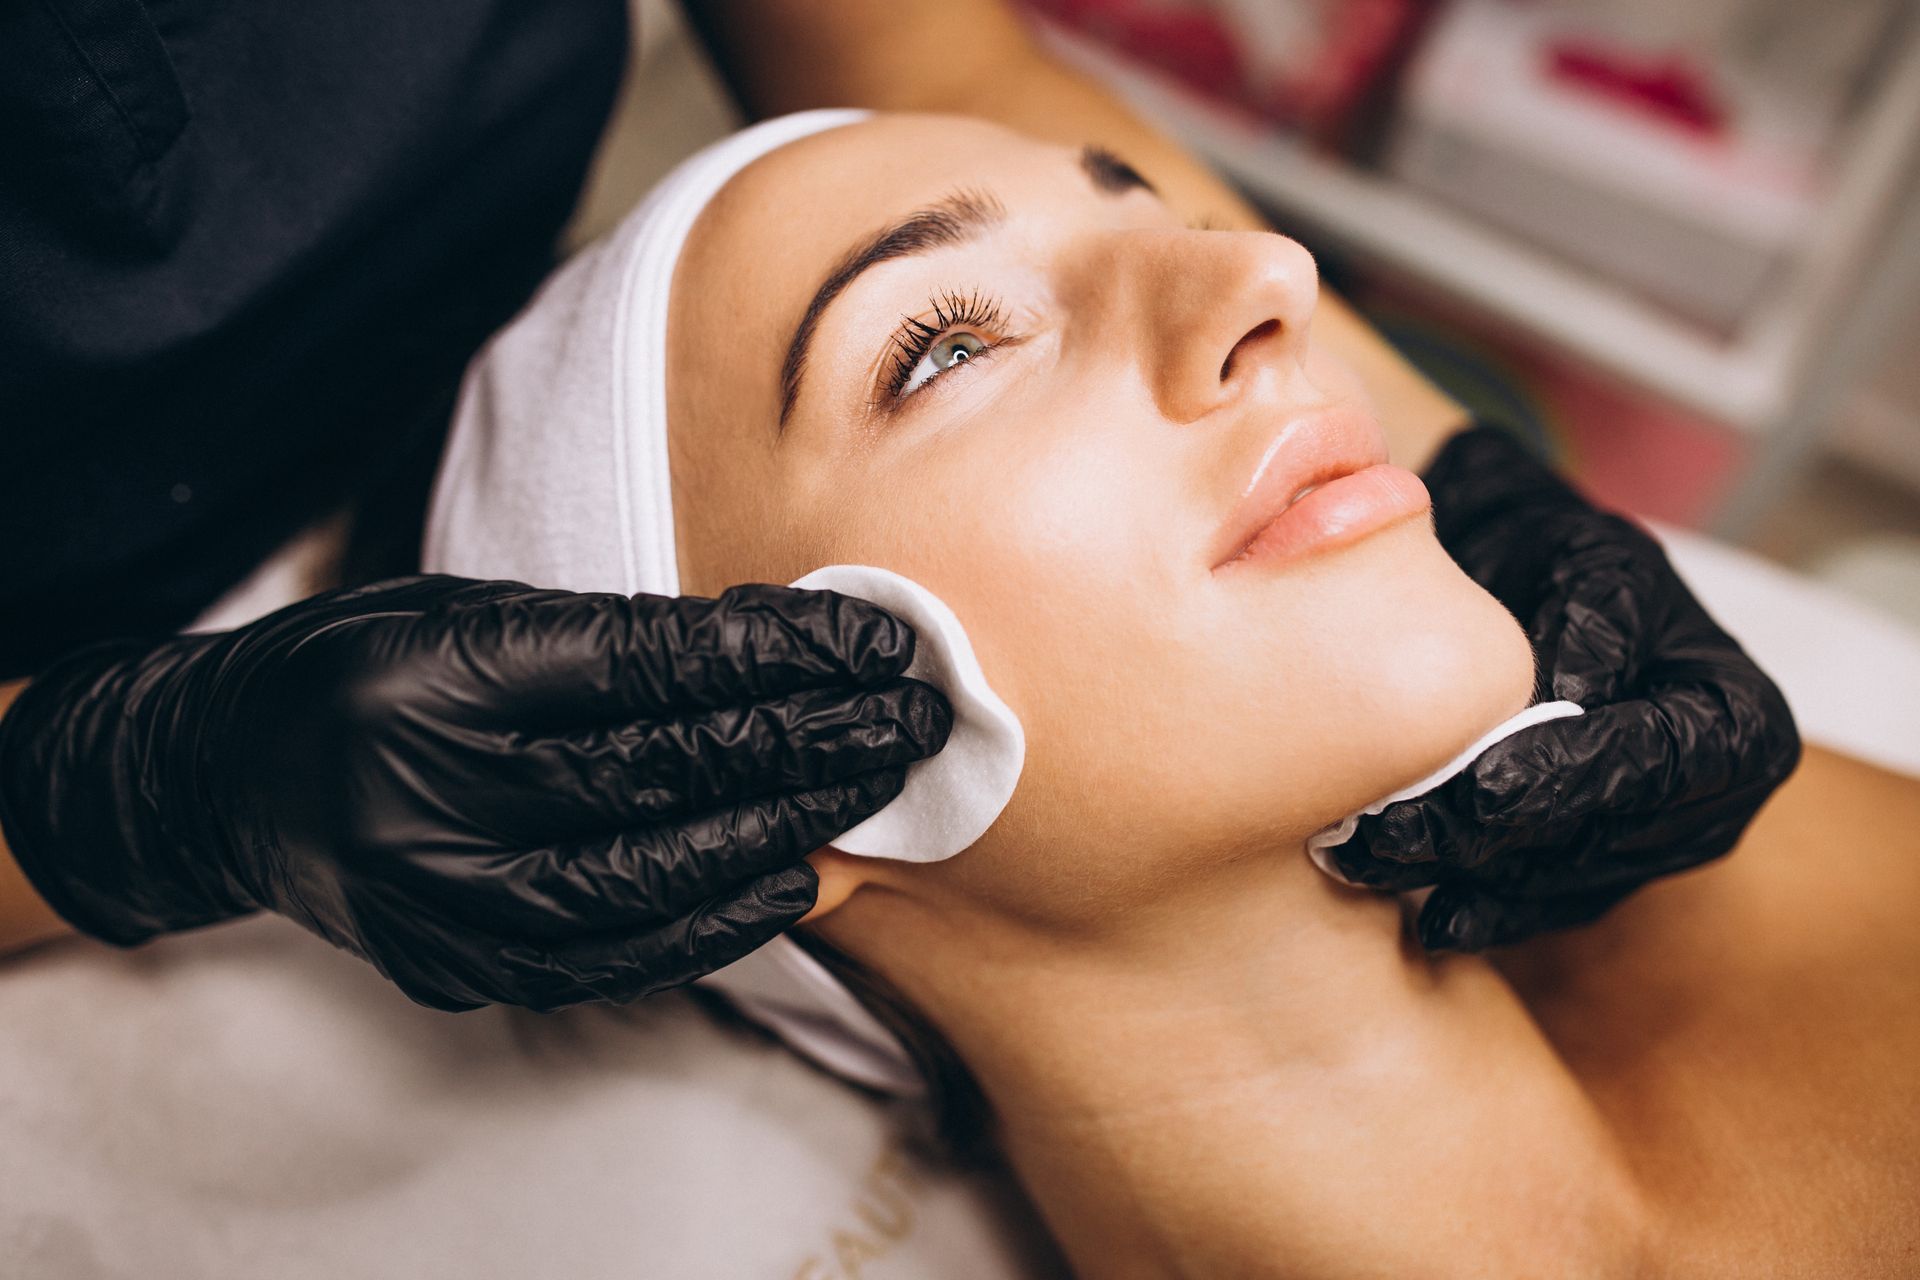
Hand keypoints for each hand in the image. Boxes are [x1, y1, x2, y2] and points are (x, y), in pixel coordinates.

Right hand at [0, 577, 949, 1008]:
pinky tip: (787, 881)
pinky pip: (609, 956)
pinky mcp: (452, 961)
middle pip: (662, 772)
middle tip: (911, 719)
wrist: (227, 776)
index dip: (780, 655)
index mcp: (435, 675)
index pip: (647, 667)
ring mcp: (437, 897)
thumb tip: (777, 651)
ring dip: (783, 832)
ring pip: (649, 876)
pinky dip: (710, 921)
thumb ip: (609, 641)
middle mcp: (429, 793)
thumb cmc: (364, 668)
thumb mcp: (471, 613)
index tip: (877, 641)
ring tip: (873, 793)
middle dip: (808, 743)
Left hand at [1323, 427, 1800, 950]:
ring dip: (1470, 880)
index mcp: (1736, 718)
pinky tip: (1426, 917)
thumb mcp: (1591, 562)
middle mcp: (1708, 801)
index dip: (1576, 780)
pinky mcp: (1594, 877)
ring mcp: (1651, 849)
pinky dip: (1484, 911)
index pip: (1662, 763)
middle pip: (1604, 838)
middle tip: (1398, 836)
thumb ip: (1591, 623)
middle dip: (1496, 841)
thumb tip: (1569, 699)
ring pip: (1563, 883)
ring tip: (1376, 863)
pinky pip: (1544, 908)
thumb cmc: (1563, 559)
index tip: (1487, 788)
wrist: (1519, 583)